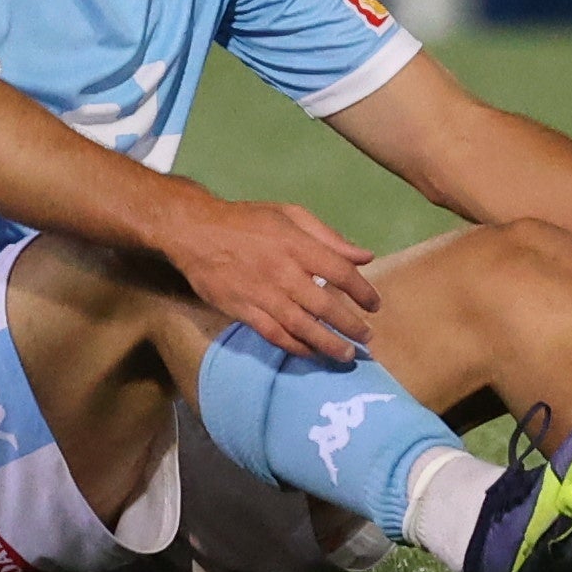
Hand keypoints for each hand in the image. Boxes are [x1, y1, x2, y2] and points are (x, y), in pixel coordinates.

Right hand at [163, 192, 384, 362]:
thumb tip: (365, 257)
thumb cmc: (248, 221)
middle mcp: (283, 272)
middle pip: (326, 306)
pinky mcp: (244, 311)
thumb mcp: (290, 215)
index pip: (341, 272)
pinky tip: (311, 354)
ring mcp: (262, 294)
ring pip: (302, 327)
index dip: (363, 292)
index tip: (374, 305)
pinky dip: (296, 348)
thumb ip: (329, 237)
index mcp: (297, 244)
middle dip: (351, 326)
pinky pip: (275, 335)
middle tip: (367, 338)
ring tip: (346, 355)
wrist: (196, 232)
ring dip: (328, 345)